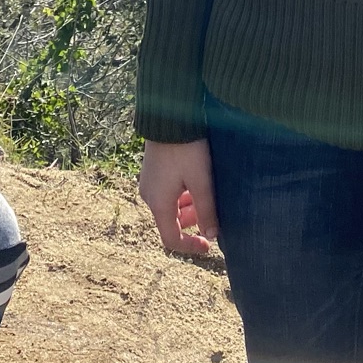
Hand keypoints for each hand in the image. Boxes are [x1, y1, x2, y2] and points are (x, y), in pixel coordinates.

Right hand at [139, 138, 217, 255]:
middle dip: (193, 222)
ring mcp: (149, 182)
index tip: (209, 244)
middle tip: (213, 213)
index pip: (171, 239)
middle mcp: (149, 196)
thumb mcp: (201, 181)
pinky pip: (167, 192)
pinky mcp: (153, 171)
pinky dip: (182, 195)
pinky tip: (196, 183)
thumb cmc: (186, 149)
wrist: (168, 116)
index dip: (190, 246)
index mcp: (159, 204)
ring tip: (207, 196)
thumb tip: (211, 235)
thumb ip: (207, 210)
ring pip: (170, 206)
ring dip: (188, 208)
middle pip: (171, 221)